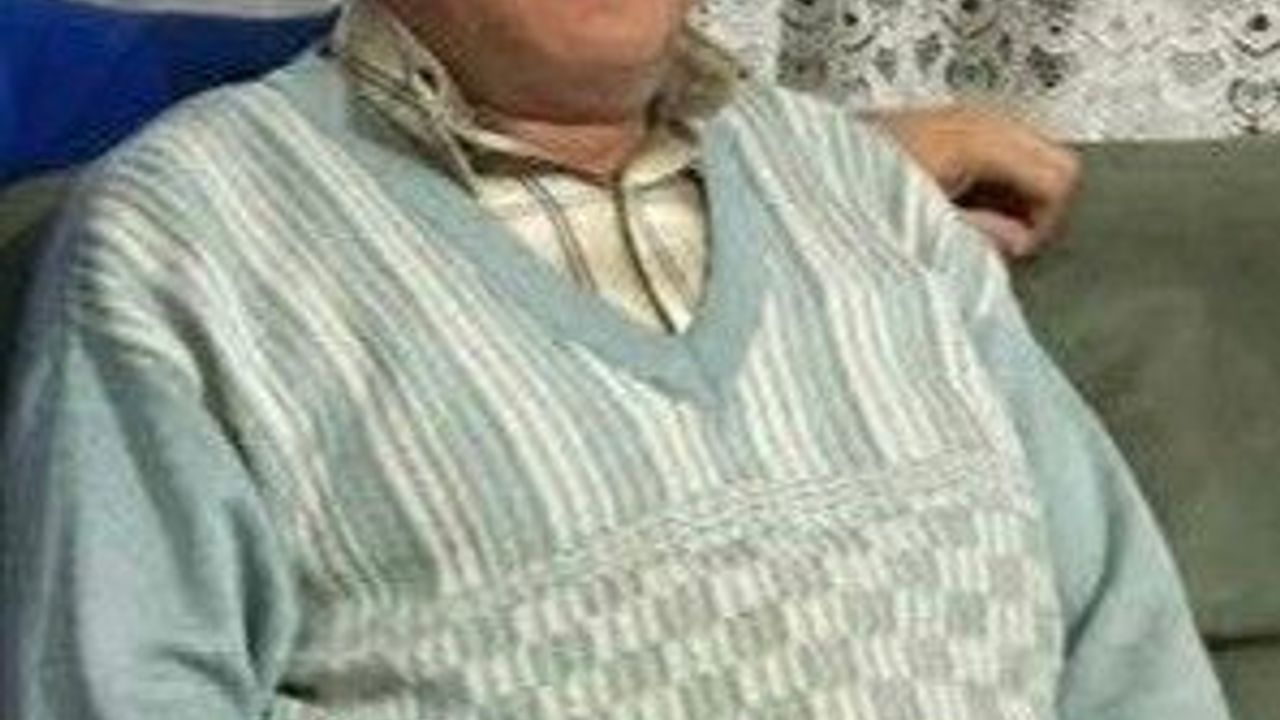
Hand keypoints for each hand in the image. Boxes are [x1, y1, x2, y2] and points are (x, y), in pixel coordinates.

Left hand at [869, 105, 1080, 258]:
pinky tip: (951, 210)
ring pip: (1023, 156)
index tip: (1008, 251)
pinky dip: (987, 184)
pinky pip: (992, 154)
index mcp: (974, 140)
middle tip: (994, 242)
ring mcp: (956, 119)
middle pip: (1048, 160)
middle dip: (1032, 208)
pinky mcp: (939, 128)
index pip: (1057, 175)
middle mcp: (972, 120)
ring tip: (968, 228)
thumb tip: (1018, 244)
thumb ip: (975, 236)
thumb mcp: (917, 229)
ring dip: (1009, 196)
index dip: (1043, 222)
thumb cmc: (851, 203)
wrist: (799, 178)